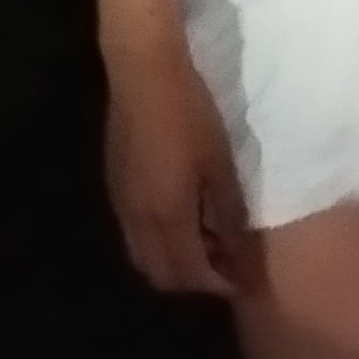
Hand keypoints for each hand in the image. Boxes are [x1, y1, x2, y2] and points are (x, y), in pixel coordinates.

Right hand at [104, 53, 260, 293]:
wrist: (144, 73)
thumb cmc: (191, 116)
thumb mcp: (220, 167)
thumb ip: (228, 216)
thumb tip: (238, 255)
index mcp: (165, 218)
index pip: (189, 274)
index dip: (217, 284)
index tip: (243, 280)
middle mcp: (136, 221)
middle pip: (160, 274)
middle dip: (193, 281)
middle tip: (226, 263)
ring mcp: (121, 204)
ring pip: (143, 256)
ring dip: (174, 261)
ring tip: (207, 241)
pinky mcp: (115, 186)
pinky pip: (135, 233)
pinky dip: (159, 241)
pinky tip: (182, 217)